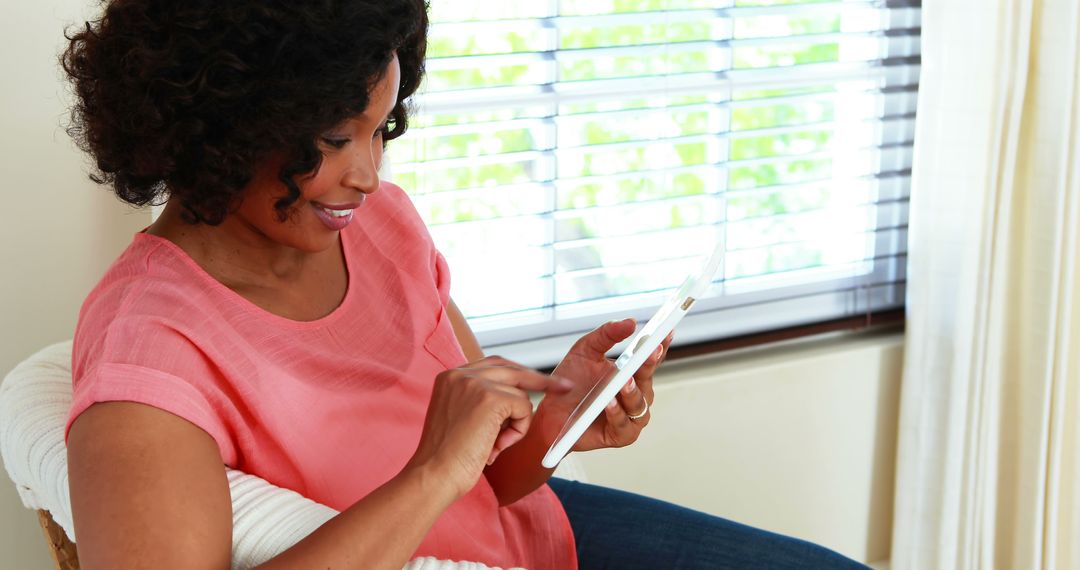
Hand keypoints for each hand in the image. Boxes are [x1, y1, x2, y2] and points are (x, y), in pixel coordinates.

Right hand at [406, 356, 572, 499]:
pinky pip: (523, 408)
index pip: (493, 366)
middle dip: (540, 380)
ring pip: (520, 394)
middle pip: (512, 369)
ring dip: (516, 425)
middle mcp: (460, 374)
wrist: (433, 476)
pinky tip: (495, 448)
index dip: (519, 374)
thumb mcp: (459, 419)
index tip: (541, 380)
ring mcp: (475, 384)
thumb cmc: (445, 458)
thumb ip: (480, 402)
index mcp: (449, 377)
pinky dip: (517, 432)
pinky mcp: (490, 399)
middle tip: (563, 388)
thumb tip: (515, 398)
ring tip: (492, 447)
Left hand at [536, 319, 671, 453]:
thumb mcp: (585, 350)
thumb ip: (606, 334)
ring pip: (640, 404)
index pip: (650, 358)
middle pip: (648, 379)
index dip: (660, 345)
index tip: (666, 331)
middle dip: (650, 365)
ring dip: (632, 393)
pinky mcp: (620, 435)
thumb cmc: (570, 382)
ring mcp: (630, 416)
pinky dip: (617, 414)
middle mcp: (635, 394)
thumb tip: (630, 322)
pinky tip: (608, 403)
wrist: (550, 412)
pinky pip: (624, 425)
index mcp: (631, 373)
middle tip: (650, 351)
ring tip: (623, 382)